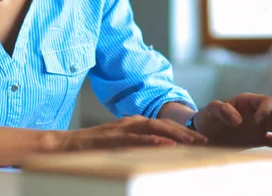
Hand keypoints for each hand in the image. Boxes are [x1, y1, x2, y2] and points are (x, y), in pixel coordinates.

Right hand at [57, 115, 208, 149]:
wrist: (67, 144)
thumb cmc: (95, 147)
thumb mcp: (121, 144)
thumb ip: (138, 143)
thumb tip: (160, 150)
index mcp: (136, 123)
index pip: (165, 124)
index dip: (184, 130)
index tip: (200, 139)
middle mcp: (132, 121)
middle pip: (165, 123)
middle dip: (186, 131)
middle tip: (204, 140)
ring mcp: (123, 128)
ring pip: (155, 127)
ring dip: (176, 134)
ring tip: (192, 141)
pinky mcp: (114, 137)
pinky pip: (136, 138)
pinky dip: (153, 141)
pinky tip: (166, 145)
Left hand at [194, 93, 271, 149]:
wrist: (204, 134)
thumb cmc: (208, 118)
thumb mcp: (211, 110)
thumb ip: (222, 110)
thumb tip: (238, 120)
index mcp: (247, 102)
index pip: (266, 101)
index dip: (266, 109)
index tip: (259, 121)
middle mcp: (257, 113)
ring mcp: (259, 127)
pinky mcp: (258, 140)